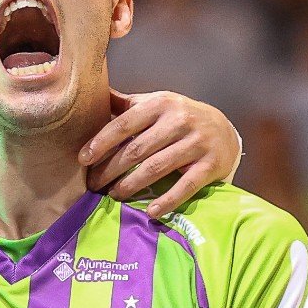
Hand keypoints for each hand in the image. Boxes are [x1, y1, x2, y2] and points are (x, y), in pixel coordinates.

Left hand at [80, 89, 240, 217]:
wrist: (224, 129)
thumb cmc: (179, 118)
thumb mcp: (156, 104)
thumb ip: (127, 104)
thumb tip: (93, 95)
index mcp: (160, 104)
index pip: (125, 123)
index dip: (102, 142)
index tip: (83, 159)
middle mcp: (179, 121)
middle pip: (137, 149)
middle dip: (111, 169)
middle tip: (93, 184)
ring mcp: (196, 143)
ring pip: (157, 168)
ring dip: (131, 185)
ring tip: (113, 195)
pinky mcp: (210, 165)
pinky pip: (185, 186)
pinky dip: (167, 200)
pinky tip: (151, 212)